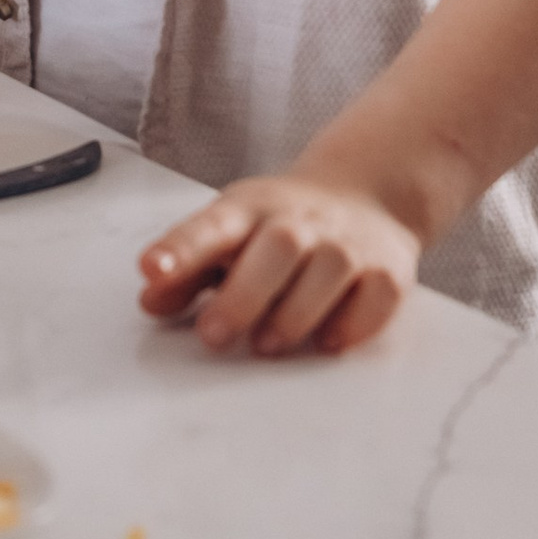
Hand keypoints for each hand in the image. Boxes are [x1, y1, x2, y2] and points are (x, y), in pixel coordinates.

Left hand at [137, 174, 420, 356]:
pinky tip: (328, 341)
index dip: (179, 248)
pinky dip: (355, 322)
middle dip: (243, 294)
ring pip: (329, 269)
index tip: (152, 269)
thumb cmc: (280, 226)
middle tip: (214, 334)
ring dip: (296, 312)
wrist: (365, 194)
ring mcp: (347, 244)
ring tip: (267, 344)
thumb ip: (187, 271)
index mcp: (248, 210)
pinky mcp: (387, 269)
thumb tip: (150, 301)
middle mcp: (299, 222)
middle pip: (277, 247)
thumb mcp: (228, 232)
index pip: (211, 226)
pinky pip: (377, 295)